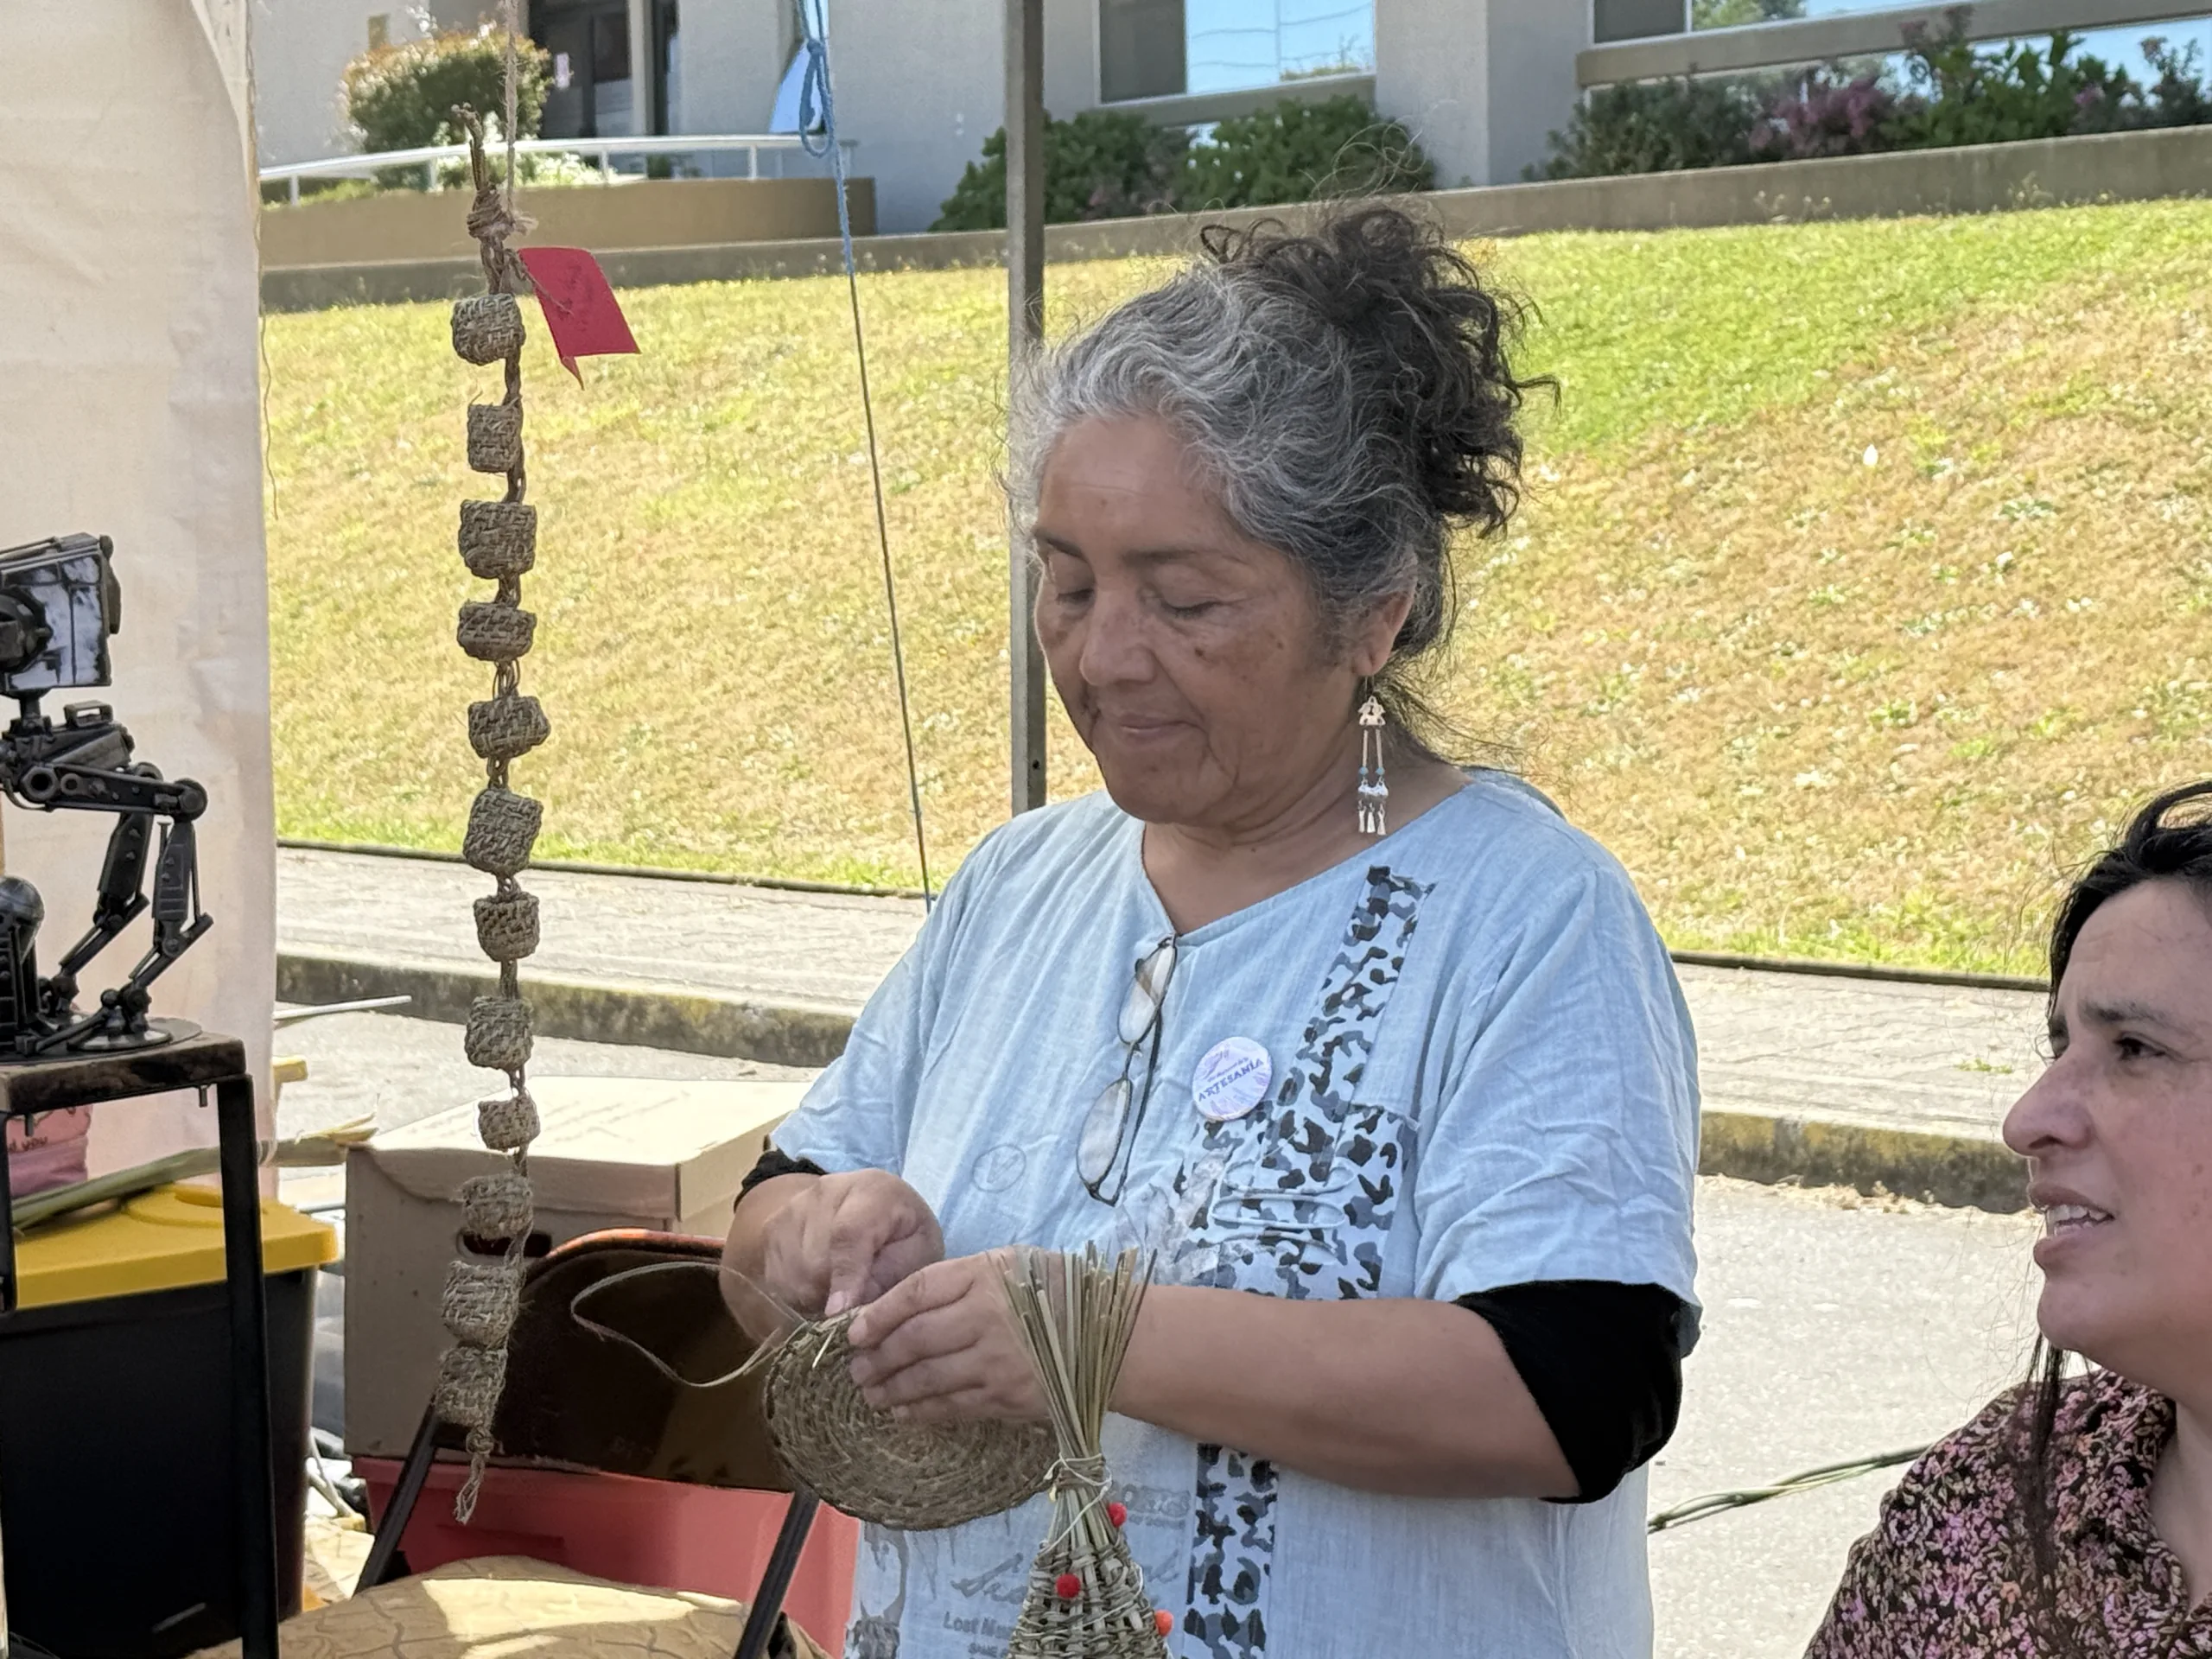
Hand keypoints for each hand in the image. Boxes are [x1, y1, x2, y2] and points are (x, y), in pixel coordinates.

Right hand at [749, 1169, 943, 1322]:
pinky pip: (776, 1279)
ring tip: (842, 1292)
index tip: (841, 1313)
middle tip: (857, 1304)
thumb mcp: (918, 1253)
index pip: (848, 1234)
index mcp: (872, 1191)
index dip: (844, 1276)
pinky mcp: (771, 1228)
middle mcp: (825, 1192)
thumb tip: (850, 1308)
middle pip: (814, 1261)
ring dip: (814, 1297)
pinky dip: (797, 1294)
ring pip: (791, 1274)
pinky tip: (822, 1287)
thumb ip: (891, 1275)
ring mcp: (793, 1208)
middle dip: (833, 1294)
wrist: (875, 1208)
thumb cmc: (904, 1235)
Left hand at [845, 1251, 1045, 1424]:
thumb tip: (902, 1306)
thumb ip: (960, 1279)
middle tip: (856, 1369)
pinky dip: (922, 1411)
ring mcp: (996, 1362)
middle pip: (915, 1340)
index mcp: (985, 1276)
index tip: (852, 1331)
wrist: (1108, 1336)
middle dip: (877, 1357)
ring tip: (871, 1393)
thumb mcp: (1009, 1264)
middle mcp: (987, 1318)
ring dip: (892, 1389)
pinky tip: (903, 1412)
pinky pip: (953, 1407)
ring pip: (928, 1379)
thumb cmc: (1054, 1290)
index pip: (916, 1292)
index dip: (878, 1313)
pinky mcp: (1007, 1398)